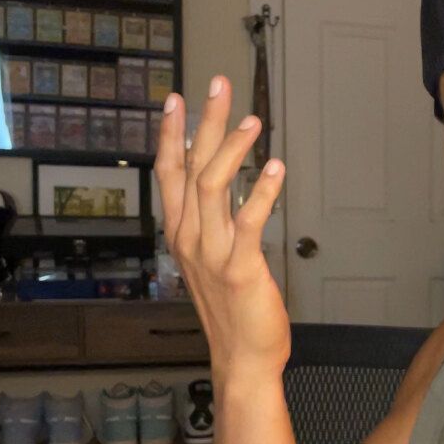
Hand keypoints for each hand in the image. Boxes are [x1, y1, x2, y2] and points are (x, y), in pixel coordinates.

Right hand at [154, 76, 289, 378]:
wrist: (241, 357)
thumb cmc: (232, 310)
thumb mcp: (211, 260)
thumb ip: (211, 224)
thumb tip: (217, 188)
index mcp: (181, 234)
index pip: (168, 173)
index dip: (170, 134)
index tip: (176, 100)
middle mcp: (190, 239)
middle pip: (191, 166)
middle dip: (205, 121)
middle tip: (220, 86)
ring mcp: (212, 253)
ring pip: (213, 186)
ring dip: (233, 148)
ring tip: (253, 122)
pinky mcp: (241, 268)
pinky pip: (249, 221)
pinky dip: (262, 191)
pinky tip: (275, 169)